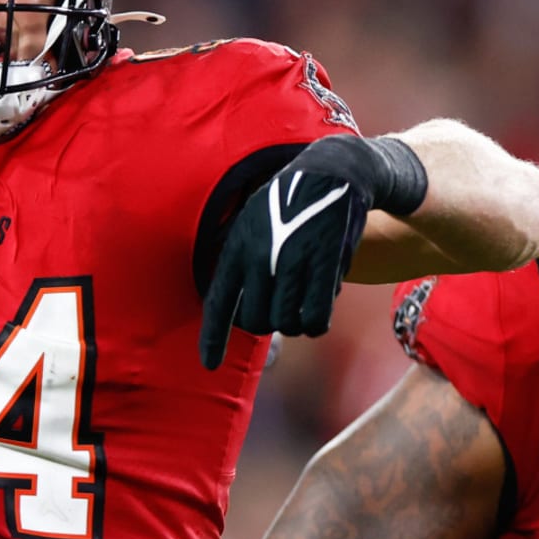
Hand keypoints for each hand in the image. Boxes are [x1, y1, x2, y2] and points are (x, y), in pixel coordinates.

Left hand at [198, 133, 425, 369]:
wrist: (329, 174)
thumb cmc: (285, 204)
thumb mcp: (249, 225)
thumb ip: (240, 263)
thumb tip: (237, 309)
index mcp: (236, 248)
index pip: (219, 302)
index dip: (212, 337)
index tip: (208, 364)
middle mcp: (261, 258)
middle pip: (258, 322)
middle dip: (267, 323)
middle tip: (278, 308)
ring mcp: (293, 264)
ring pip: (287, 324)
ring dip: (294, 322)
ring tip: (300, 299)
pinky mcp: (325, 267)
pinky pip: (316, 319)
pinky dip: (316, 321)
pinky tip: (318, 302)